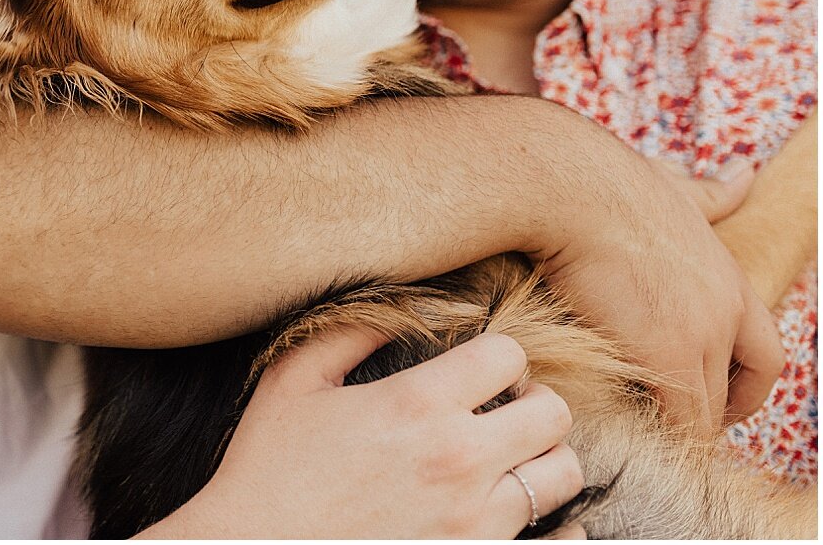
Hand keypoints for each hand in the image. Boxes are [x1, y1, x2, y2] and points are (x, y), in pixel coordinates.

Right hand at [146, 330, 584, 538]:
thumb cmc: (267, 470)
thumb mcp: (292, 383)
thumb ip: (350, 332)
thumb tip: (403, 308)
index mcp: (416, 405)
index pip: (508, 355)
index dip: (497, 354)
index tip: (477, 369)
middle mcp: (458, 460)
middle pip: (553, 413)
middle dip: (531, 401)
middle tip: (502, 410)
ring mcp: (473, 521)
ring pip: (562, 475)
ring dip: (541, 460)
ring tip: (508, 461)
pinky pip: (561, 544)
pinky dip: (560, 530)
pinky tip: (522, 514)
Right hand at [537, 154, 779, 431]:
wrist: (567, 186)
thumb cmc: (601, 180)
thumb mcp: (671, 185)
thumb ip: (709, 192)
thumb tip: (743, 173)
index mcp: (727, 275)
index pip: (764, 350)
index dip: (745, 382)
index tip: (714, 395)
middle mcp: (725, 309)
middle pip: (737, 387)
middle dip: (712, 411)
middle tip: (674, 423)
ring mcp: (700, 335)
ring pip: (706, 410)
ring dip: (680, 427)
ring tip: (643, 435)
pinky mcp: (665, 355)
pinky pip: (676, 419)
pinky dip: (659, 433)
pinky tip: (627, 432)